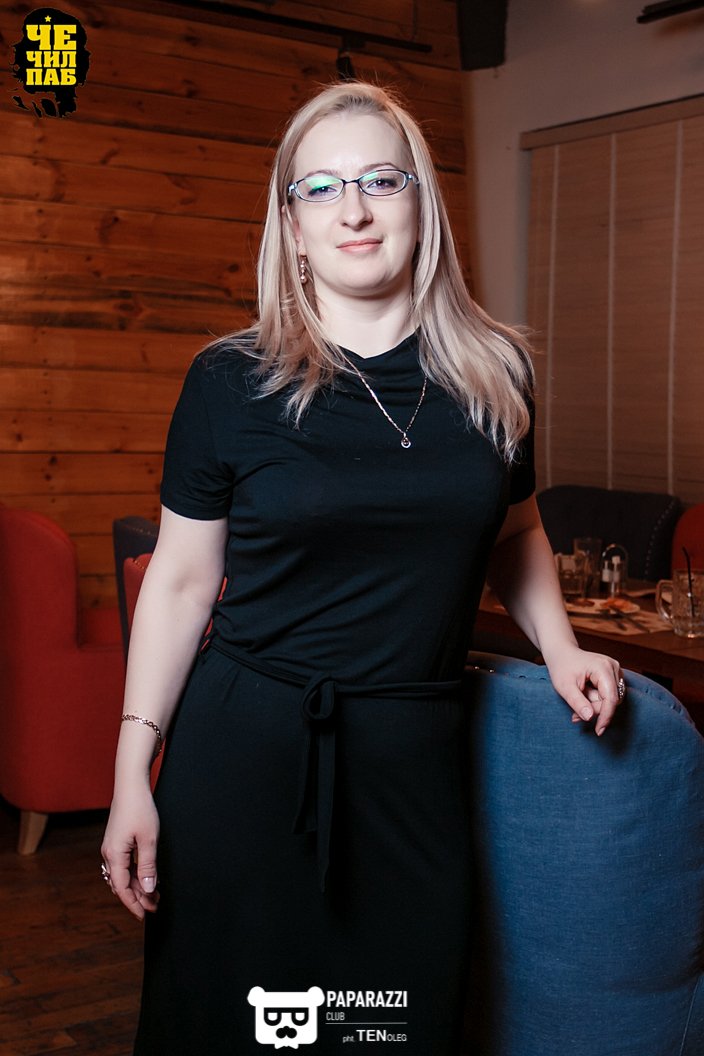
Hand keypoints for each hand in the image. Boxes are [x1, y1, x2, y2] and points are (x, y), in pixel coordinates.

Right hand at [100, 786, 159, 919]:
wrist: (130, 785)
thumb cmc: (140, 808)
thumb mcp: (148, 839)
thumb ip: (148, 866)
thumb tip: (149, 890)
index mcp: (114, 856)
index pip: (122, 889)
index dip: (134, 904)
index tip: (145, 916)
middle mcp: (109, 854)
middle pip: (122, 884)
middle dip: (138, 897)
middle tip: (155, 907)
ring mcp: (111, 848)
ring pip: (123, 875)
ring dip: (138, 886)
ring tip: (155, 894)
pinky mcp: (116, 841)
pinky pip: (124, 865)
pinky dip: (135, 874)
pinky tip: (148, 877)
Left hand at [544, 643, 622, 735]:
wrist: (561, 652)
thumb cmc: (561, 667)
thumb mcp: (564, 687)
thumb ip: (578, 702)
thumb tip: (590, 717)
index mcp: (603, 667)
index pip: (611, 698)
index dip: (605, 717)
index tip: (599, 731)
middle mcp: (613, 667)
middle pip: (612, 700)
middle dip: (595, 710)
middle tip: (575, 715)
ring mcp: (614, 670)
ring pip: (611, 699)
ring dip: (594, 705)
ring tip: (577, 704)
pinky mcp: (613, 675)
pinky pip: (609, 694)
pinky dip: (596, 700)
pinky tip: (583, 698)